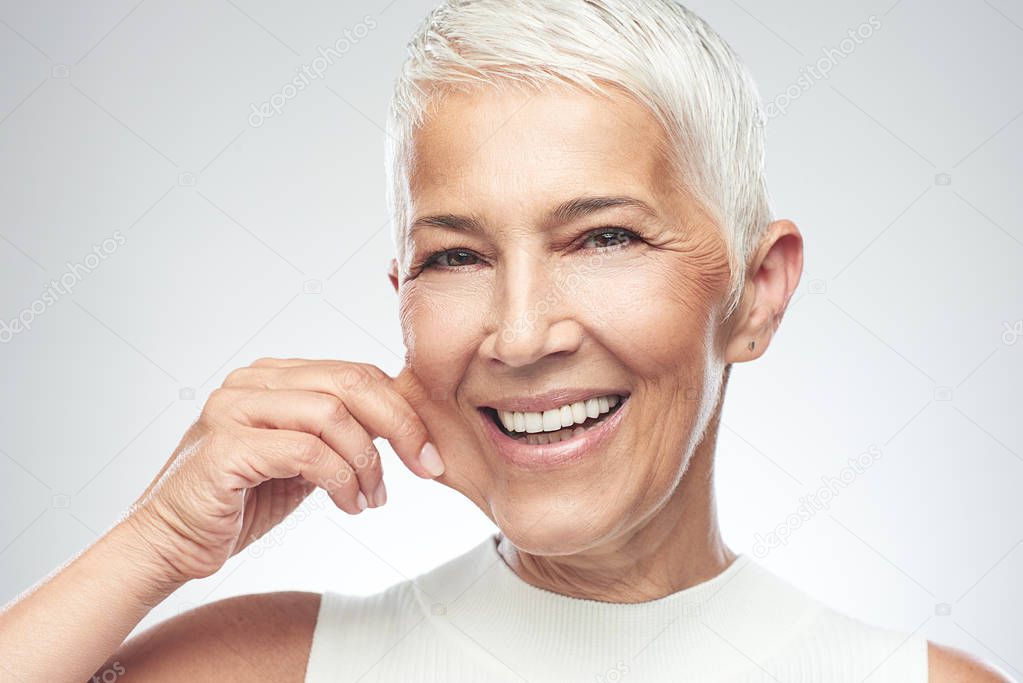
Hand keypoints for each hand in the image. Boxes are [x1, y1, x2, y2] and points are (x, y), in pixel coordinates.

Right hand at [124, 358, 442, 583]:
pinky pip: (306, 451)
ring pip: (332, 414)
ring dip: (368, 462)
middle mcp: (251, 383)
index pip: (355, 374)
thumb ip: (339, 435)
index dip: (402, 410)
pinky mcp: (225, 446)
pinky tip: (349, 505)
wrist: (168, 544)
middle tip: (426, 466)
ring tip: (372, 499)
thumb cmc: (238, 504)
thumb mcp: (302, 462)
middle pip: (350, 383)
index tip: (429, 452)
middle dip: (401, 426)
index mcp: (272, 377)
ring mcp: (234, 409)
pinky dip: (340, 479)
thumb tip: (405, 427)